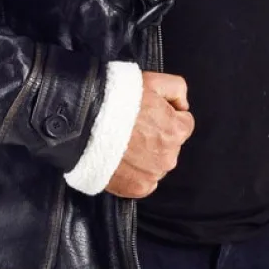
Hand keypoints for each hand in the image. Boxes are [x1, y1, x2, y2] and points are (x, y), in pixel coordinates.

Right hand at [104, 71, 194, 198]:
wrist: (84, 124)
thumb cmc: (118, 100)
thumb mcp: (153, 81)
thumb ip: (178, 89)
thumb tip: (182, 105)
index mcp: (177, 131)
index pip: (184, 124)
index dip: (166, 116)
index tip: (149, 114)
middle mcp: (169, 157)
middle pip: (169, 146)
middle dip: (156, 137)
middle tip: (133, 128)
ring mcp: (152, 175)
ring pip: (156, 164)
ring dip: (145, 156)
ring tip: (123, 144)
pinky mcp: (136, 188)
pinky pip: (143, 182)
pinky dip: (135, 174)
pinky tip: (121, 160)